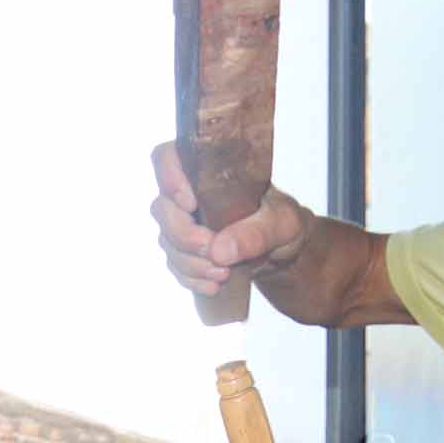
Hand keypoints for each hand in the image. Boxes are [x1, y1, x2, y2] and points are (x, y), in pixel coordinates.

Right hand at [150, 141, 309, 297]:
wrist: (281, 247)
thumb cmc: (280, 221)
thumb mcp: (281, 223)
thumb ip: (255, 233)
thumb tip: (220, 251)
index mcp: (208, 170)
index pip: (167, 157)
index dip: (169, 179)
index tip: (191, 204)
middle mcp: (188, 192)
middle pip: (162, 208)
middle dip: (185, 237)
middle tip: (213, 252)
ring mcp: (182, 222)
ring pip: (167, 242)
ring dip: (192, 263)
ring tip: (224, 273)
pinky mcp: (184, 249)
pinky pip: (174, 265)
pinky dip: (192, 279)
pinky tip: (214, 285)